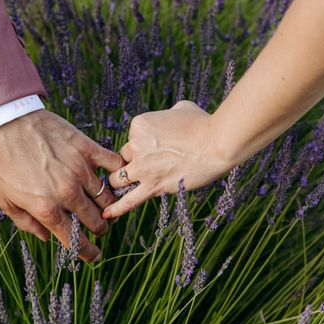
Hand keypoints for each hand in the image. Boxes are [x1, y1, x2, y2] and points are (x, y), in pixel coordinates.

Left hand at [0, 110, 124, 261]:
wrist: (5, 122)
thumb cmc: (1, 161)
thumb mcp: (4, 199)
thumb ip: (25, 223)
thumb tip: (46, 238)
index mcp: (46, 208)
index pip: (74, 239)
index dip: (87, 252)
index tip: (93, 255)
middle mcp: (66, 193)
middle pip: (95, 221)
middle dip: (100, 230)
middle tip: (99, 229)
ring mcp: (79, 170)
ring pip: (107, 198)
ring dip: (110, 207)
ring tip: (107, 208)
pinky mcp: (87, 149)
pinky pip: (113, 165)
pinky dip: (119, 174)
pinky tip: (117, 180)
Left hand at [103, 100, 229, 218]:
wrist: (218, 143)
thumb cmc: (204, 124)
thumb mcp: (181, 108)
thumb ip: (168, 115)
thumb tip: (170, 120)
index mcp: (139, 125)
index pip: (131, 139)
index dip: (142, 146)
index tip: (160, 147)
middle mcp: (136, 145)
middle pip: (123, 159)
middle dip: (132, 163)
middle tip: (151, 165)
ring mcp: (143, 167)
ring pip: (118, 179)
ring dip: (121, 183)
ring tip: (129, 188)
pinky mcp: (153, 186)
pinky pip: (129, 200)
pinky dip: (116, 209)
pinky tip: (106, 215)